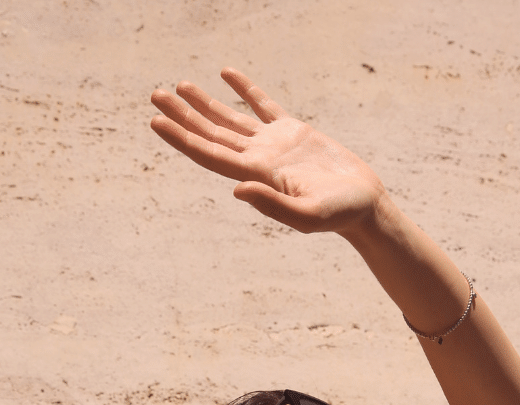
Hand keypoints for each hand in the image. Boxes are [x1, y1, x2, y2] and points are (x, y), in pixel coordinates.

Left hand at [149, 68, 385, 236]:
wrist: (364, 205)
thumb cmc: (339, 215)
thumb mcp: (308, 215)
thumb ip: (273, 205)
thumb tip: (236, 190)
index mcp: (256, 176)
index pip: (210, 154)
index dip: (182, 137)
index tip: (156, 121)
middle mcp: (258, 159)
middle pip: (212, 133)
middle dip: (183, 115)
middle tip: (155, 94)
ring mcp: (274, 144)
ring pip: (231, 118)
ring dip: (205, 103)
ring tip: (180, 86)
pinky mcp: (293, 132)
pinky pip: (262, 105)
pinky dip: (244, 88)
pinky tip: (226, 73)